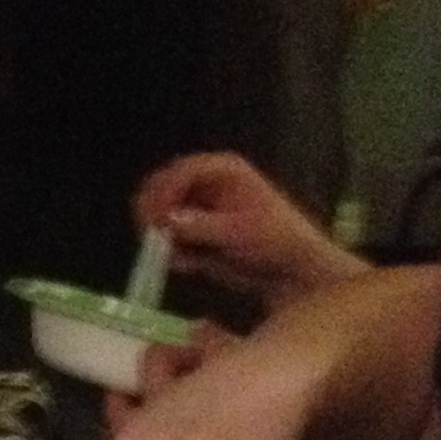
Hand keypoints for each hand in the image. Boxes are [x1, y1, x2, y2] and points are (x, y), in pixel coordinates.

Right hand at [132, 151, 362, 310]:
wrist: (289, 269)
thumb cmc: (273, 240)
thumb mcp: (237, 231)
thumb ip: (200, 226)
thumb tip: (167, 222)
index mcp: (222, 171)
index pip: (181, 172)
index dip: (164, 193)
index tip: (157, 220)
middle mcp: (207, 185)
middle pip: (164, 189)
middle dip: (156, 213)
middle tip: (152, 237)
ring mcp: (199, 210)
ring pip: (163, 216)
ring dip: (163, 236)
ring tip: (178, 256)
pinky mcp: (197, 235)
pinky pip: (172, 241)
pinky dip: (174, 253)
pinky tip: (190, 265)